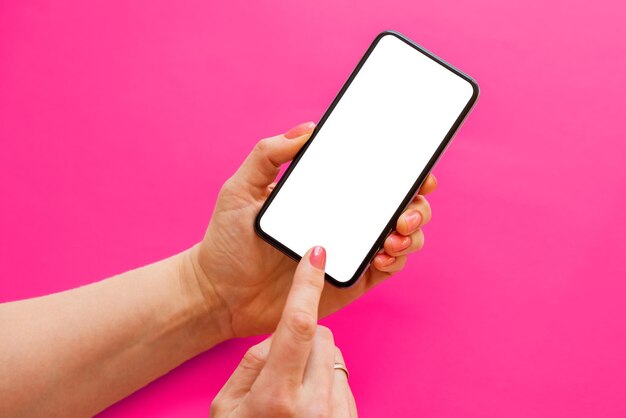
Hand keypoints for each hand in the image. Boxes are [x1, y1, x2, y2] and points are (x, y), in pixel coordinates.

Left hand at [192, 122, 436, 337]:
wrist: (220, 294)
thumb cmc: (228, 241)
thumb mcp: (241, 190)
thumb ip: (267, 154)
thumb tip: (308, 128)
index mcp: (326, 195)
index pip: (373, 178)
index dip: (403, 172)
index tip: (418, 169)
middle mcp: (345, 220)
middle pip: (399, 206)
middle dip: (417, 204)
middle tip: (406, 210)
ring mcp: (350, 251)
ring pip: (401, 238)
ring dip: (411, 233)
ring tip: (394, 235)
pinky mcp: (350, 282)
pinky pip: (387, 269)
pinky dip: (395, 260)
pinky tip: (382, 256)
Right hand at [210, 247, 356, 417]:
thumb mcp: (226, 404)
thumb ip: (253, 361)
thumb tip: (278, 336)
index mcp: (276, 398)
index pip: (299, 325)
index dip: (308, 285)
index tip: (316, 255)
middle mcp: (312, 408)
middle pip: (322, 336)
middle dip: (304, 336)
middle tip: (280, 364)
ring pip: (335, 356)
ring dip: (315, 361)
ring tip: (292, 392)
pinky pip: (344, 382)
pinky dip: (326, 383)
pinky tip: (307, 405)